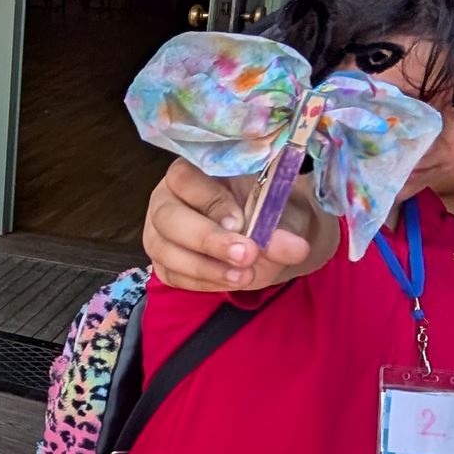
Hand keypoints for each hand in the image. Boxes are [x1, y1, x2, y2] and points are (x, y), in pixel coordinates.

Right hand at [142, 157, 316, 292]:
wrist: (266, 237)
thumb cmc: (265, 210)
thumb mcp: (278, 213)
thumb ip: (281, 229)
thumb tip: (295, 248)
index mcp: (192, 170)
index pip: (184, 177)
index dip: (210, 200)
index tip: (240, 222)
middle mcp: (166, 198)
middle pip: (167, 217)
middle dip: (207, 239)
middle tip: (245, 255)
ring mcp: (158, 232)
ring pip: (164, 250)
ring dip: (205, 267)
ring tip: (243, 277)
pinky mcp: (163, 262)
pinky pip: (171, 275)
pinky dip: (202, 282)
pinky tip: (230, 283)